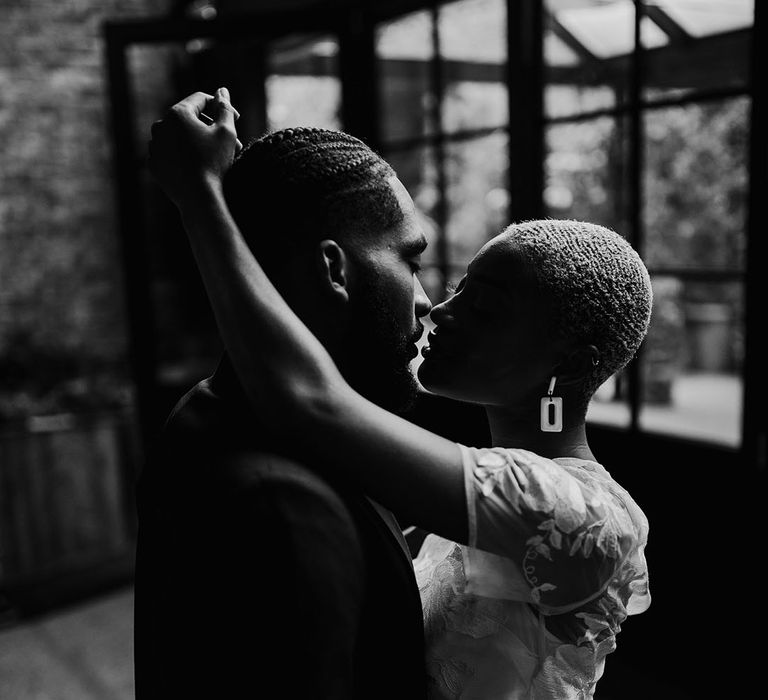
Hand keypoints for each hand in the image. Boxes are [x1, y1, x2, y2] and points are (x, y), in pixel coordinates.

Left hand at [148, 87, 242, 205]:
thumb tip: (222, 91)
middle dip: (211, 127)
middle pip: (189, 118)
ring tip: (216, 155)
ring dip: (198, 141)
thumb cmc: (214, 161)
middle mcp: (160, 126)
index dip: (221, 106)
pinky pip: (171, 153)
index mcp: (177, 113)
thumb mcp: (226, 131)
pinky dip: (184, 155)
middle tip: (231, 141)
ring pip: (179, 136)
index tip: (236, 119)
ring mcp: (154, 146)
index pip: (201, 99)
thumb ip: (225, 108)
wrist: (198, 197)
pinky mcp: (154, 164)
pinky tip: (199, 165)